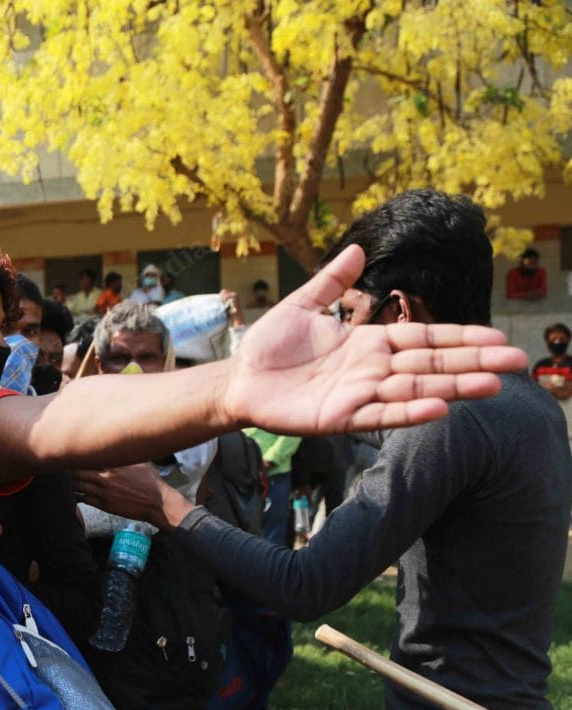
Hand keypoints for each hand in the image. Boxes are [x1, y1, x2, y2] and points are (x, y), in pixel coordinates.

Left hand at [73, 463, 194, 528]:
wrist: (159, 503)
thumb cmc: (151, 481)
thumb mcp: (140, 461)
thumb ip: (125, 453)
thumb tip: (120, 442)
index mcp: (113, 463)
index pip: (86, 456)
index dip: (78, 456)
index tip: (75, 454)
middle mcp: (106, 477)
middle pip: (76, 472)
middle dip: (71, 470)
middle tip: (68, 468)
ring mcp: (104, 492)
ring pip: (77, 487)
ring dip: (74, 484)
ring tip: (73, 481)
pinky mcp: (104, 505)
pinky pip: (84, 499)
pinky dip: (80, 496)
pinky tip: (81, 493)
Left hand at [222, 244, 526, 432]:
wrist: (238, 379)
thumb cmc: (270, 345)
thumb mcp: (302, 305)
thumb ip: (331, 281)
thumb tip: (357, 247)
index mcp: (369, 343)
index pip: (424, 339)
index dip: (460, 338)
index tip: (497, 338)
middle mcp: (372, 370)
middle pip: (430, 365)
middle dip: (472, 363)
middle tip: (515, 362)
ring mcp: (358, 395)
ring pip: (414, 391)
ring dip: (452, 389)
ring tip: (491, 386)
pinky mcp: (339, 418)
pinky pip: (379, 417)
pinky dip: (407, 415)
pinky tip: (438, 410)